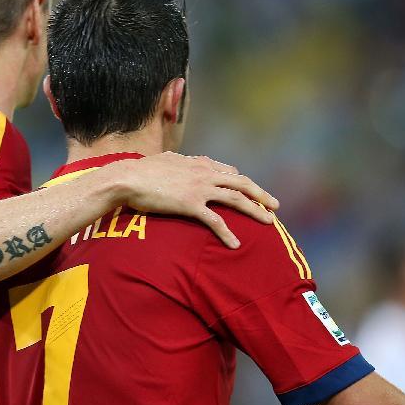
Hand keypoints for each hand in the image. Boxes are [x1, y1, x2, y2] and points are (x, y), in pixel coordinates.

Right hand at [110, 152, 279, 248]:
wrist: (128, 177)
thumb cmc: (141, 170)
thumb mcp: (166, 160)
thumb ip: (179, 161)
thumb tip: (179, 160)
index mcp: (198, 163)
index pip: (228, 171)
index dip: (242, 181)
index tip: (251, 190)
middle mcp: (204, 173)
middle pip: (241, 182)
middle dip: (261, 194)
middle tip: (276, 206)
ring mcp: (199, 188)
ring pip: (236, 198)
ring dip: (255, 210)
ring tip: (269, 222)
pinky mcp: (190, 204)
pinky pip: (215, 221)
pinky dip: (227, 233)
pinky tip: (236, 244)